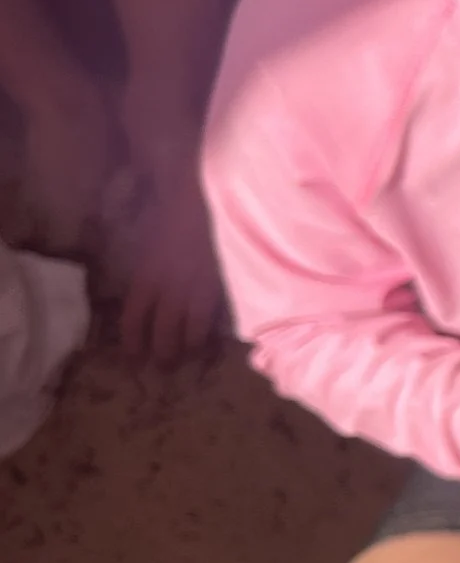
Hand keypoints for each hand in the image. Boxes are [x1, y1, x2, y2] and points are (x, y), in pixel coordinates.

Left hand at [113, 176, 223, 365]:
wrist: (205, 195)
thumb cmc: (174, 212)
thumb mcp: (150, 241)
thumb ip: (149, 269)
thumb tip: (145, 292)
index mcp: (146, 276)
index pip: (133, 319)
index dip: (132, 341)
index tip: (133, 356)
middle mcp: (169, 288)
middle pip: (162, 332)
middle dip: (162, 353)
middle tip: (164, 367)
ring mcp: (198, 288)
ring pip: (191, 331)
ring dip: (190, 347)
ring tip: (191, 357)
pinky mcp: (223, 286)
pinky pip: (217, 317)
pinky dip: (215, 331)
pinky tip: (217, 338)